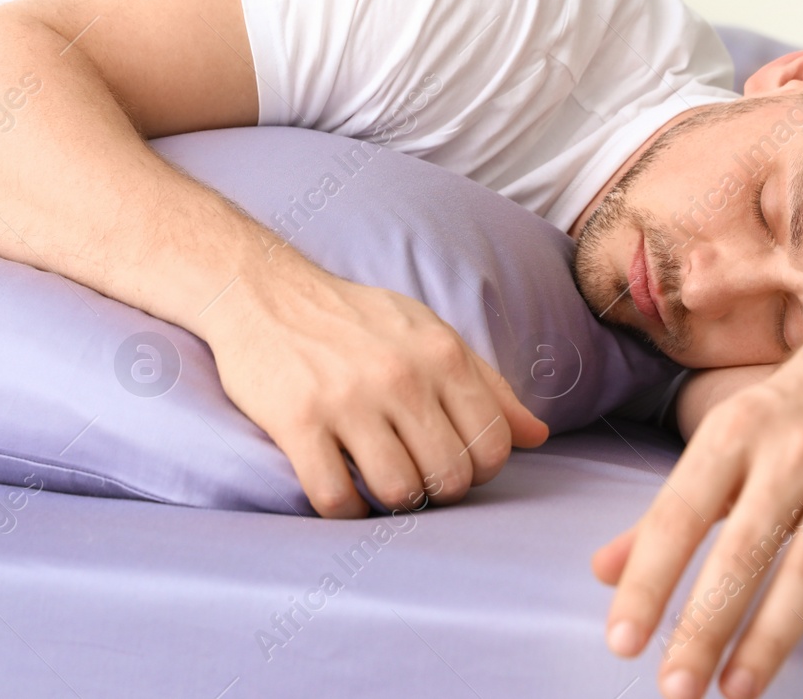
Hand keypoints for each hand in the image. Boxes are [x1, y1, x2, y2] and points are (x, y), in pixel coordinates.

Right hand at [200, 261, 548, 517]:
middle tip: (414, 474)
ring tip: (378, 481)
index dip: (478, 468)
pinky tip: (342, 490)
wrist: (266, 292)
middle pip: (449, 477)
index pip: (492, 445)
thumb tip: (536, 436)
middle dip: (437, 489)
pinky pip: (335, 498)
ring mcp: (347, 400)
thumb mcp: (429, 334)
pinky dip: (345, 510)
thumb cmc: (355, 319)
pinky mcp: (297, 422)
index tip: (451, 460)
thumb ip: (486, 385)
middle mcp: (400, 376)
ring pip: (397, 493)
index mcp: (440, 353)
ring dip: (392, 501)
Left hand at [591, 333, 802, 698]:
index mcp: (731, 433)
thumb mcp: (716, 448)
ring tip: (737, 689)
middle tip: (677, 690)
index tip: (623, 643)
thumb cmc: (780, 417)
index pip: (679, 515)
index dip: (649, 580)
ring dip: (772, 638)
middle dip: (706, 626)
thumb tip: (602, 573)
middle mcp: (791, 450)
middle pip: (742, 552)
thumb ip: (662, 515)